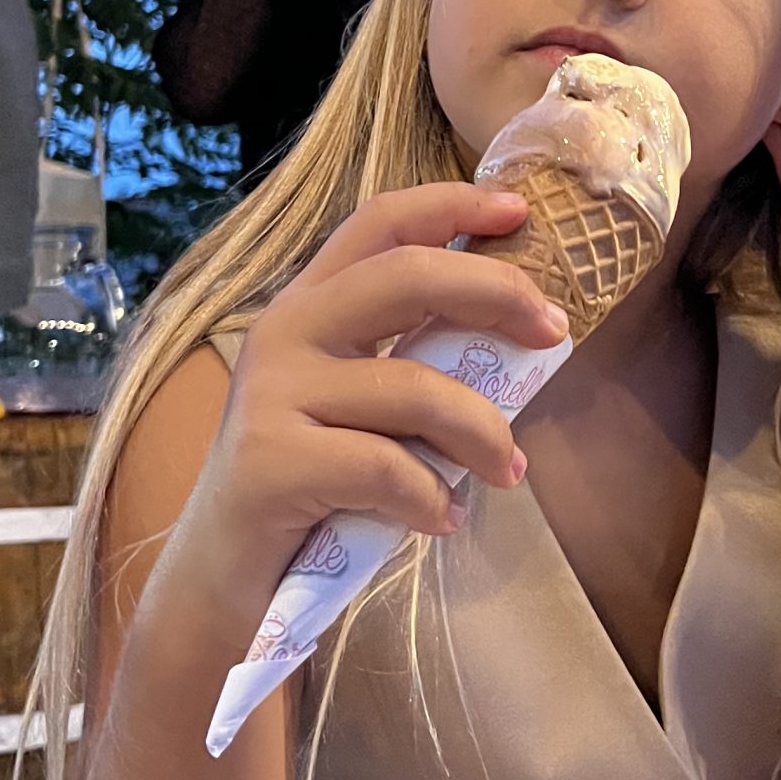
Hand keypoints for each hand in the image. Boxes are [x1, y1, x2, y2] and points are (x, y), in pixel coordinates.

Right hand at [168, 183, 569, 632]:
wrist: (226, 573)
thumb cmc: (315, 483)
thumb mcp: (362, 404)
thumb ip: (416, 360)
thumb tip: (524, 338)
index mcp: (310, 305)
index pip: (380, 224)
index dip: (451, 206)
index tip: (519, 211)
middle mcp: (285, 333)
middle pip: (406, 276)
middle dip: (496, 294)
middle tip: (554, 335)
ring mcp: (271, 394)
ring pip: (414, 387)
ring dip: (484, 434)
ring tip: (507, 472)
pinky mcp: (269, 461)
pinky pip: (385, 467)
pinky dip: (431, 497)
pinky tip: (441, 520)